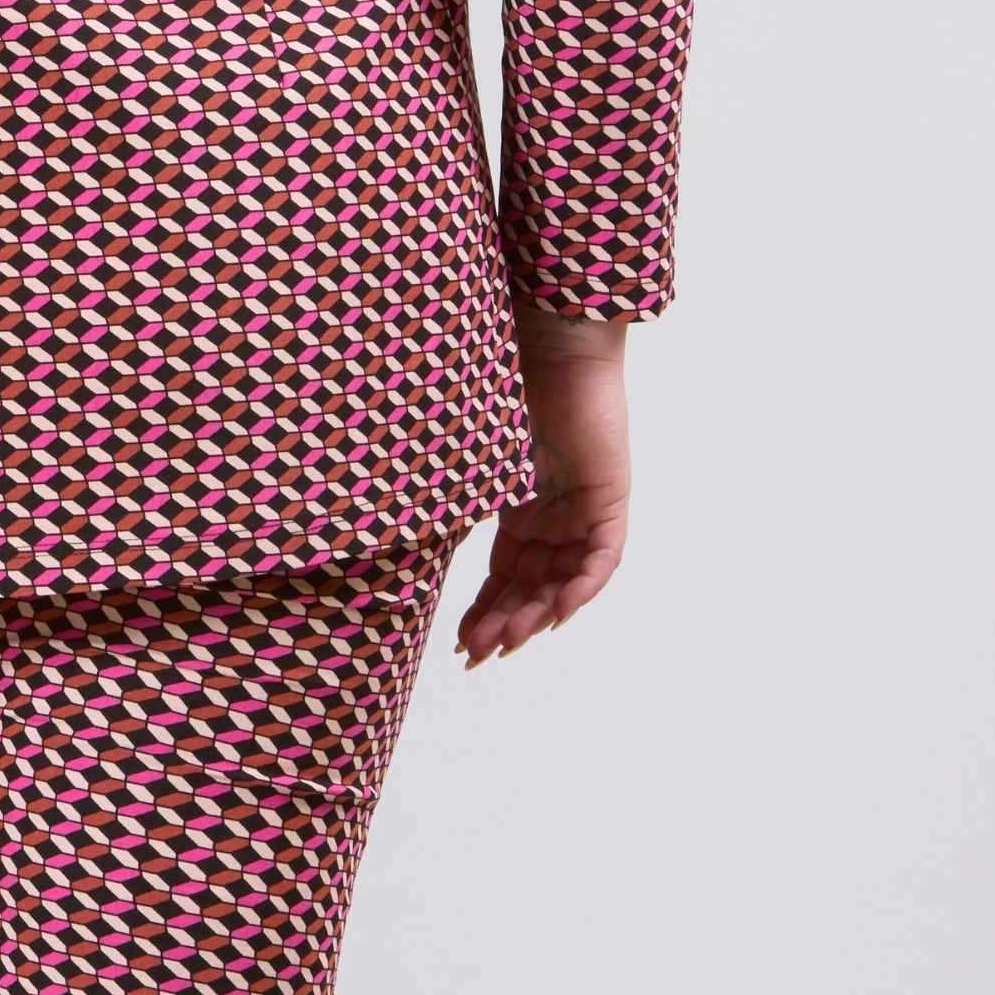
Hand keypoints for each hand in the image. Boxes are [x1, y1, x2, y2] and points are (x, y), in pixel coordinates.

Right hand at [455, 309, 631, 667]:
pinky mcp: (611, 496)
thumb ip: (442, 500)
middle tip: (474, 656)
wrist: (541, 337)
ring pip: (565, 581)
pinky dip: (579, 590)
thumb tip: (383, 540)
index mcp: (517, 502)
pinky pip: (602, 560)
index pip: (503, 573)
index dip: (482, 611)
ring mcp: (584, 506)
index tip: (456, 645)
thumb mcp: (460, 458)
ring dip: (536, 616)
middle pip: (531, 586)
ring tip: (504, 643)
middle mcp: (553, 511)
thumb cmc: (495, 384)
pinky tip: (550, 615)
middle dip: (503, 625)